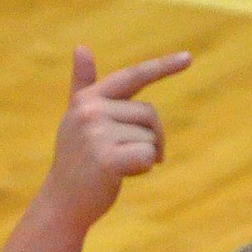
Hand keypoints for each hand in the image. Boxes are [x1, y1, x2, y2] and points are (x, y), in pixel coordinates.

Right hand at [48, 45, 190, 226]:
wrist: (62, 204)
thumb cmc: (76, 163)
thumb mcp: (78, 120)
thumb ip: (83, 86)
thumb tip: (81, 46)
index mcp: (88, 98)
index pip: (133, 76)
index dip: (162, 67)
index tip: (189, 58)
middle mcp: (91, 111)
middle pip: (149, 114)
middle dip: (153, 137)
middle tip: (140, 157)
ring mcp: (97, 134)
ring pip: (150, 138)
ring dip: (146, 157)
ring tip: (122, 168)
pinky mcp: (106, 159)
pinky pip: (147, 155)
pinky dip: (144, 168)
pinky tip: (124, 175)